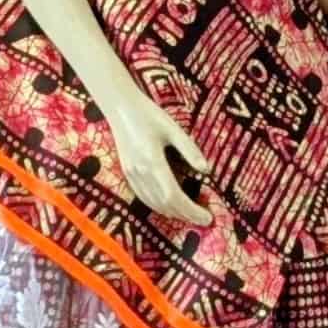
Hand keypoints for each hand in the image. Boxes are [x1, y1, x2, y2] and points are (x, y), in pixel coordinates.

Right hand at [98, 81, 212, 224]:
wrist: (120, 108)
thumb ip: (189, 150)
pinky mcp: (127, 173)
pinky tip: (170, 207)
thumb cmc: (148, 114)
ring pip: (154, 204)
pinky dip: (159, 207)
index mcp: (152, 161)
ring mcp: (131, 175)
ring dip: (173, 214)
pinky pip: (144, 198)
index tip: (207, 218)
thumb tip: (207, 170)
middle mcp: (140, 173)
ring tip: (191, 216)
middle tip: (204, 220)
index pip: (174, 196)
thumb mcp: (173, 128)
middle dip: (186, 216)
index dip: (191, 210)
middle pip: (165, 205)